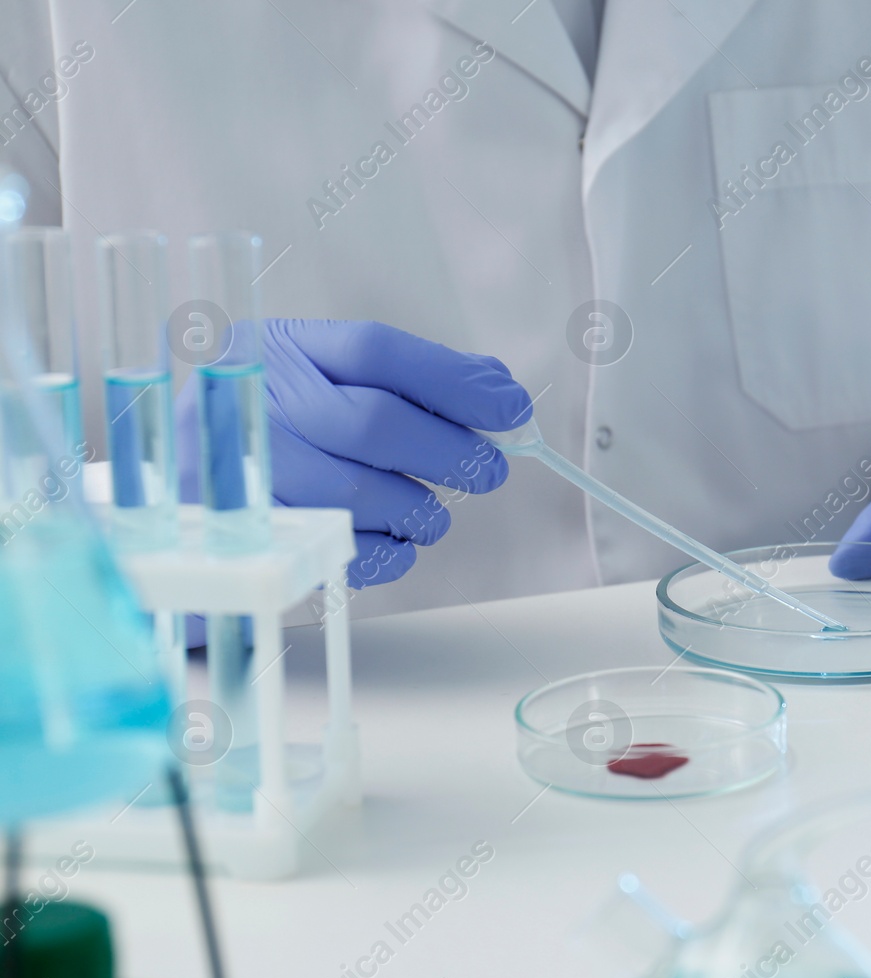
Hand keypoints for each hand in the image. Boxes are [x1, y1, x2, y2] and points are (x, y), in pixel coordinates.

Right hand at [177, 320, 530, 587]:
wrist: (175, 510)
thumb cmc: (274, 437)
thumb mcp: (323, 384)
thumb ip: (406, 380)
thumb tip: (497, 388)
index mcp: (276, 350)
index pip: (376, 350)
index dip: (454, 380)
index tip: (511, 407)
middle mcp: (251, 404)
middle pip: (374, 422)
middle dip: (450, 451)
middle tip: (488, 471)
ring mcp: (239, 473)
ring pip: (360, 493)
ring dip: (421, 509)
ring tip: (431, 513)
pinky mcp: (245, 540)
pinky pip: (341, 550)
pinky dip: (390, 551)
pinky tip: (396, 540)